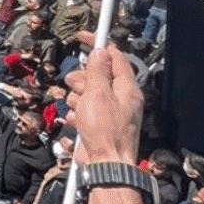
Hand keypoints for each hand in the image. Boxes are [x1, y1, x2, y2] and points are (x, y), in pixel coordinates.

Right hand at [65, 46, 142, 165]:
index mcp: (127, 89)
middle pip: (96, 75)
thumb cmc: (106, 133)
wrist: (104, 166)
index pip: (115, 57)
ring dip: (76, 99)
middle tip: (80, 89)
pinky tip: (78, 123)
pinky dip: (76, 114)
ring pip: (85, 93)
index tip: (85, 37)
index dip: (99, 45)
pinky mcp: (97, 124)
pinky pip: (81, 110)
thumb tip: (100, 53)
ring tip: (79, 111)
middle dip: (82, 80)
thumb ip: (97, 72)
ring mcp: (108, 112)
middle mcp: (120, 99)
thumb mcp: (98, 95)